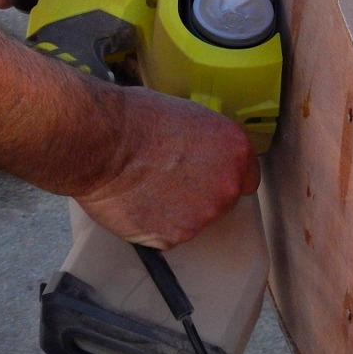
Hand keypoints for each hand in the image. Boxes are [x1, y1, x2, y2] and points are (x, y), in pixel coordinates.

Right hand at [70, 86, 261, 248]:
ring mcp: (203, 216)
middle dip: (200, 195)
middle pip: (222, 201)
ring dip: (175, 211)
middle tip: (168, 180)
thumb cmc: (139, 120)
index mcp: (237, 152)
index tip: (207, 176)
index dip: (224, 177)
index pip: (246, 178)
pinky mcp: (175, 236)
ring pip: (194, 220)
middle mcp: (228, 187)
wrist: (105, 143)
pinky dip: (153, 226)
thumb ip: (209, 143)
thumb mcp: (190, 117)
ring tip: (147, 188)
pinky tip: (137, 203)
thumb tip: (205, 152)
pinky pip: (167, 235)